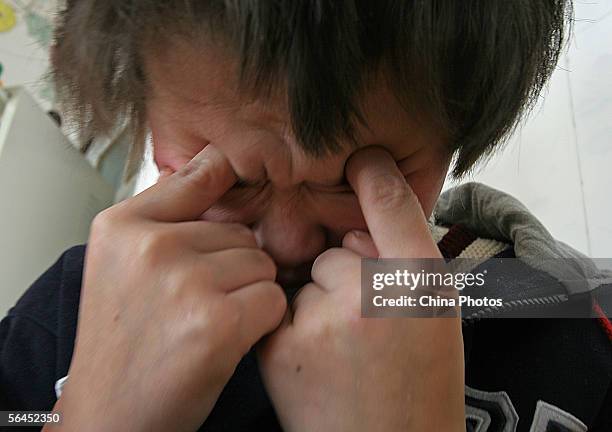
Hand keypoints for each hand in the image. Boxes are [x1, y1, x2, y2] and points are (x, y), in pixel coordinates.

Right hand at [47, 145, 286, 431]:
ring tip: (209, 321)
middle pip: (241, 232)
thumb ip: (165, 210)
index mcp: (123, 225)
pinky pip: (274, 299)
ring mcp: (185, 282)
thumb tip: (216, 160)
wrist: (111, 413)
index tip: (234, 200)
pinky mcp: (218, 322)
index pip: (201, 175)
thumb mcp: (121, 262)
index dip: (227, 187)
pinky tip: (228, 340)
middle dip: (234, 267)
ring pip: (263, 264)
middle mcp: (151, 246)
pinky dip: (262, 322)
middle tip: (198, 303)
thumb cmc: (125, 338)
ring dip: (249, 295)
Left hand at [258, 147, 464, 431]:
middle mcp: (373, 292)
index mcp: (422, 282)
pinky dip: (291, 323)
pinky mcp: (280, 345)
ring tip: (341, 351)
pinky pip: (281, 303)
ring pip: (308, 275)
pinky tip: (315, 360)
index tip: (362, 157)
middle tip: (367, 327)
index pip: (389, 198)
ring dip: (318, 300)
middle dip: (346, 274)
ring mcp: (323, 319)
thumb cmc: (419, 386)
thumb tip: (364, 221)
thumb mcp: (438, 315)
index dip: (372, 170)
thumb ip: (407, 260)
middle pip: (338, 246)